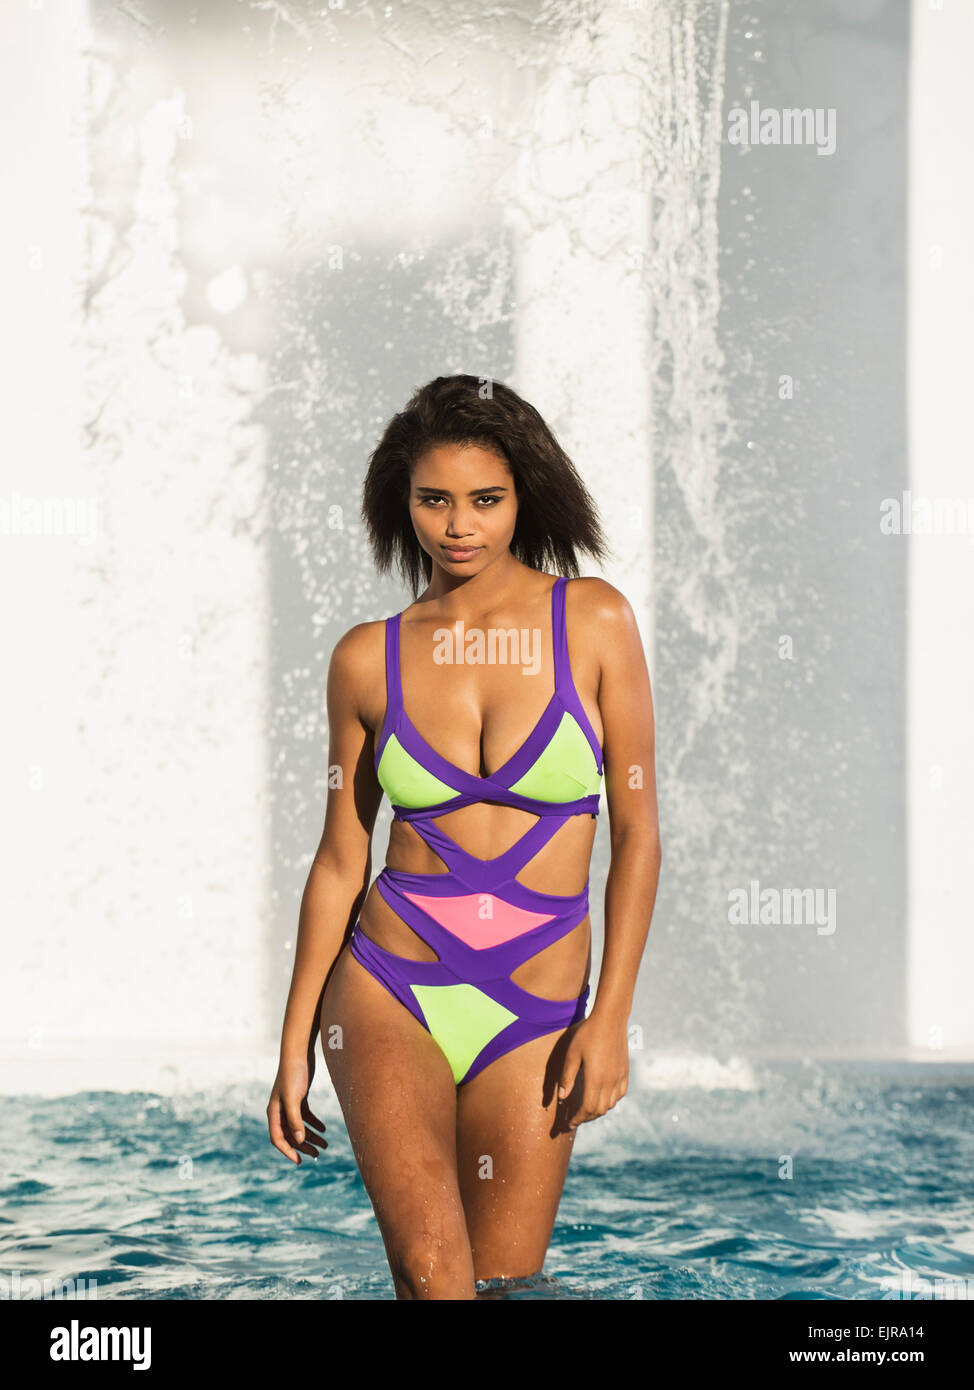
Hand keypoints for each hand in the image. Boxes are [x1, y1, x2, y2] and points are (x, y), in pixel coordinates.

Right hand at [267, 1042, 326, 1163]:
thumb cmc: (293, 1075)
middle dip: (304, 1146)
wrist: (299, 1053)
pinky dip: (315, 1124)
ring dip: (312, 1136)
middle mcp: (280, 1110)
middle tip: (317, 1155)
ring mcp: (290, 1104)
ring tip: (325, 1145)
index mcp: (274, 1113)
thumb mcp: (293, 1098)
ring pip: (300, 1127)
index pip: (277, 1138)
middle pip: (290, 1135)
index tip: (299, 1161)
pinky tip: (324, 1129)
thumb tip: (300, 1140)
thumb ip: (295, 1120)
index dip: (287, 1151)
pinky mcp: (300, 1098)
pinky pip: (306, 1116)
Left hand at [556, 1013, 629, 1129]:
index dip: (577, 1119)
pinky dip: (611, 1101)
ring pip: (610, 1104)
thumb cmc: (588, 1034)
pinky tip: (603, 1097)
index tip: (569, 1124)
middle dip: (586, 1118)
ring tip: (586, 1109)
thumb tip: (562, 1097)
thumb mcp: (572, 1054)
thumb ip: (567, 1076)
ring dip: (598, 1110)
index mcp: (595, 1079)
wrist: (610, 1019)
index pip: (587, 1109)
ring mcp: (620, 1077)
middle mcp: (610, 1082)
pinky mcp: (625, 1071)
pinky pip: (620, 1094)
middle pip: (599, 1110)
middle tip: (575, 1119)